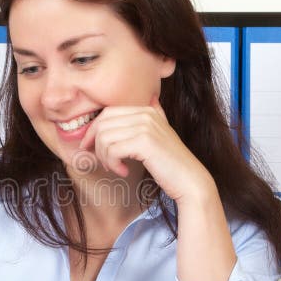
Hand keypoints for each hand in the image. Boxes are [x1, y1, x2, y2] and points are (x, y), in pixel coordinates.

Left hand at [78, 102, 212, 203]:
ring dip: (104, 157)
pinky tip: (123, 171)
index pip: (108, 112)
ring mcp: (145, 127)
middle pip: (103, 123)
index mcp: (146, 110)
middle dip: (96, 144)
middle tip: (103, 161)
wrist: (189, 180)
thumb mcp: (159, 134)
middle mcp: (145, 114)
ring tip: (115, 167)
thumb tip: (149, 100)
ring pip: (105, 137)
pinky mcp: (144, 143)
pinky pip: (112, 150)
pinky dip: (112, 164)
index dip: (94, 130)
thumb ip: (151, 118)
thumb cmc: (170, 162)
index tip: (92, 147)